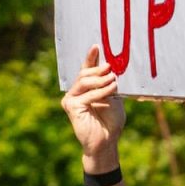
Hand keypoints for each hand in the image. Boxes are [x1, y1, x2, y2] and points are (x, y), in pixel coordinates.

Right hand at [62, 46, 125, 171]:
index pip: (86, 69)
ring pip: (84, 81)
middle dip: (98, 68)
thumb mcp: (113, 97)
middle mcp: (76, 92)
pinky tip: (111, 89)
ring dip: (100, 79)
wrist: (107, 140)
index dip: (91, 57)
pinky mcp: (70, 107)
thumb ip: (109, 84)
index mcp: (86, 88)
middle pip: (84, 73)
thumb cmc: (111, 121)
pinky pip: (86, 95)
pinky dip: (100, 91)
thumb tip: (110, 69)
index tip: (97, 45)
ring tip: (113, 79)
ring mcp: (71, 99)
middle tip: (110, 67)